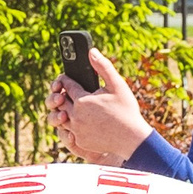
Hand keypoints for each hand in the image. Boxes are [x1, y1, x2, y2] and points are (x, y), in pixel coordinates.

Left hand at [45, 47, 154, 163]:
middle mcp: (75, 116)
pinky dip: (71, 126)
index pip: (66, 85)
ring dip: (64, 111)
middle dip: (61, 95)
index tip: (65, 77)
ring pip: (62, 118)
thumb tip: (91, 51)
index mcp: (82, 100)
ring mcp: (76, 131)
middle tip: (66, 91)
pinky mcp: (79, 142)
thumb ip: (103, 67)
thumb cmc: (126, 110)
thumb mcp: (117, 85)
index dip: (65, 79)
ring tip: (72, 106)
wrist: (132, 138)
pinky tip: (78, 122)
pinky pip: (68, 132)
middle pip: (60, 102)